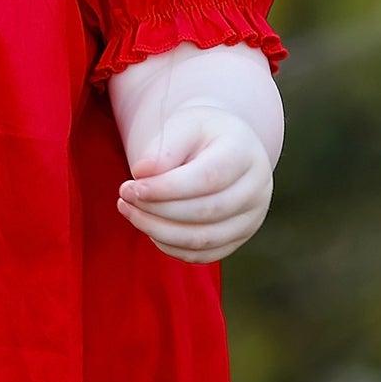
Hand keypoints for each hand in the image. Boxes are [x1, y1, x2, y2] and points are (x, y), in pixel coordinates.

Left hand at [117, 105, 273, 262]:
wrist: (220, 146)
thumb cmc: (198, 134)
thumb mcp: (183, 126)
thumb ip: (164, 149)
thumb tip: (141, 173)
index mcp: (245, 152)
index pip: (208, 178)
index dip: (167, 188)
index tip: (133, 187)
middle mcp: (257, 188)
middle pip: (206, 211)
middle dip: (158, 210)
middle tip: (124, 197)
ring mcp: (251, 217)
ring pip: (203, 239)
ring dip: (158, 231)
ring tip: (129, 211)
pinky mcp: (239, 238)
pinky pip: (203, 255)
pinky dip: (171, 246)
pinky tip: (149, 227)